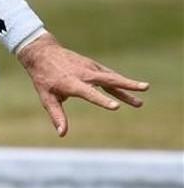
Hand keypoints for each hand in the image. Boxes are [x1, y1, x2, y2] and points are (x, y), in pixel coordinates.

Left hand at [18, 33, 148, 136]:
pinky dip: (120, 80)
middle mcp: (84, 74)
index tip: (116, 107)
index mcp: (71, 83)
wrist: (43, 54)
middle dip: (126, 84)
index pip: (89, 93)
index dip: (102, 100)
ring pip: (112, 76)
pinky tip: (132, 87)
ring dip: (128, 84)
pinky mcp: (94, 66)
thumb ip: (57, 115)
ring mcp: (90, 68)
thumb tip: (62, 134)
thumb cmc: (44, 79)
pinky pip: (109, 75)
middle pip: (108, 79)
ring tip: (145, 90)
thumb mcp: (46, 98)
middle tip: (144, 88)